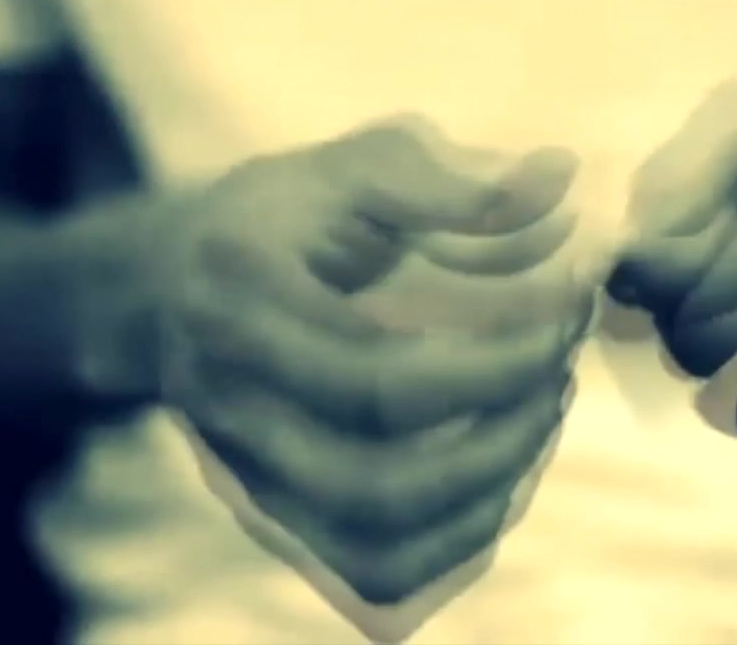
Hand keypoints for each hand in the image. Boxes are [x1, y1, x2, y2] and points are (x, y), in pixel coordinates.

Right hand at [156, 116, 591, 609]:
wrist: (165, 285)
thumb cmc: (276, 220)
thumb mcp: (350, 169)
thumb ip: (451, 183)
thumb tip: (560, 178)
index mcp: (240, 302)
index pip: (379, 372)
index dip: (499, 361)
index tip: (572, 313)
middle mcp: (230, 405)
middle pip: (378, 482)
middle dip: (503, 436)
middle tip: (562, 371)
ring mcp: (246, 472)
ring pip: (378, 543)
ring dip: (490, 493)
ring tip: (543, 412)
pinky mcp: (272, 511)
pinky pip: (374, 568)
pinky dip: (459, 537)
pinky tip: (505, 467)